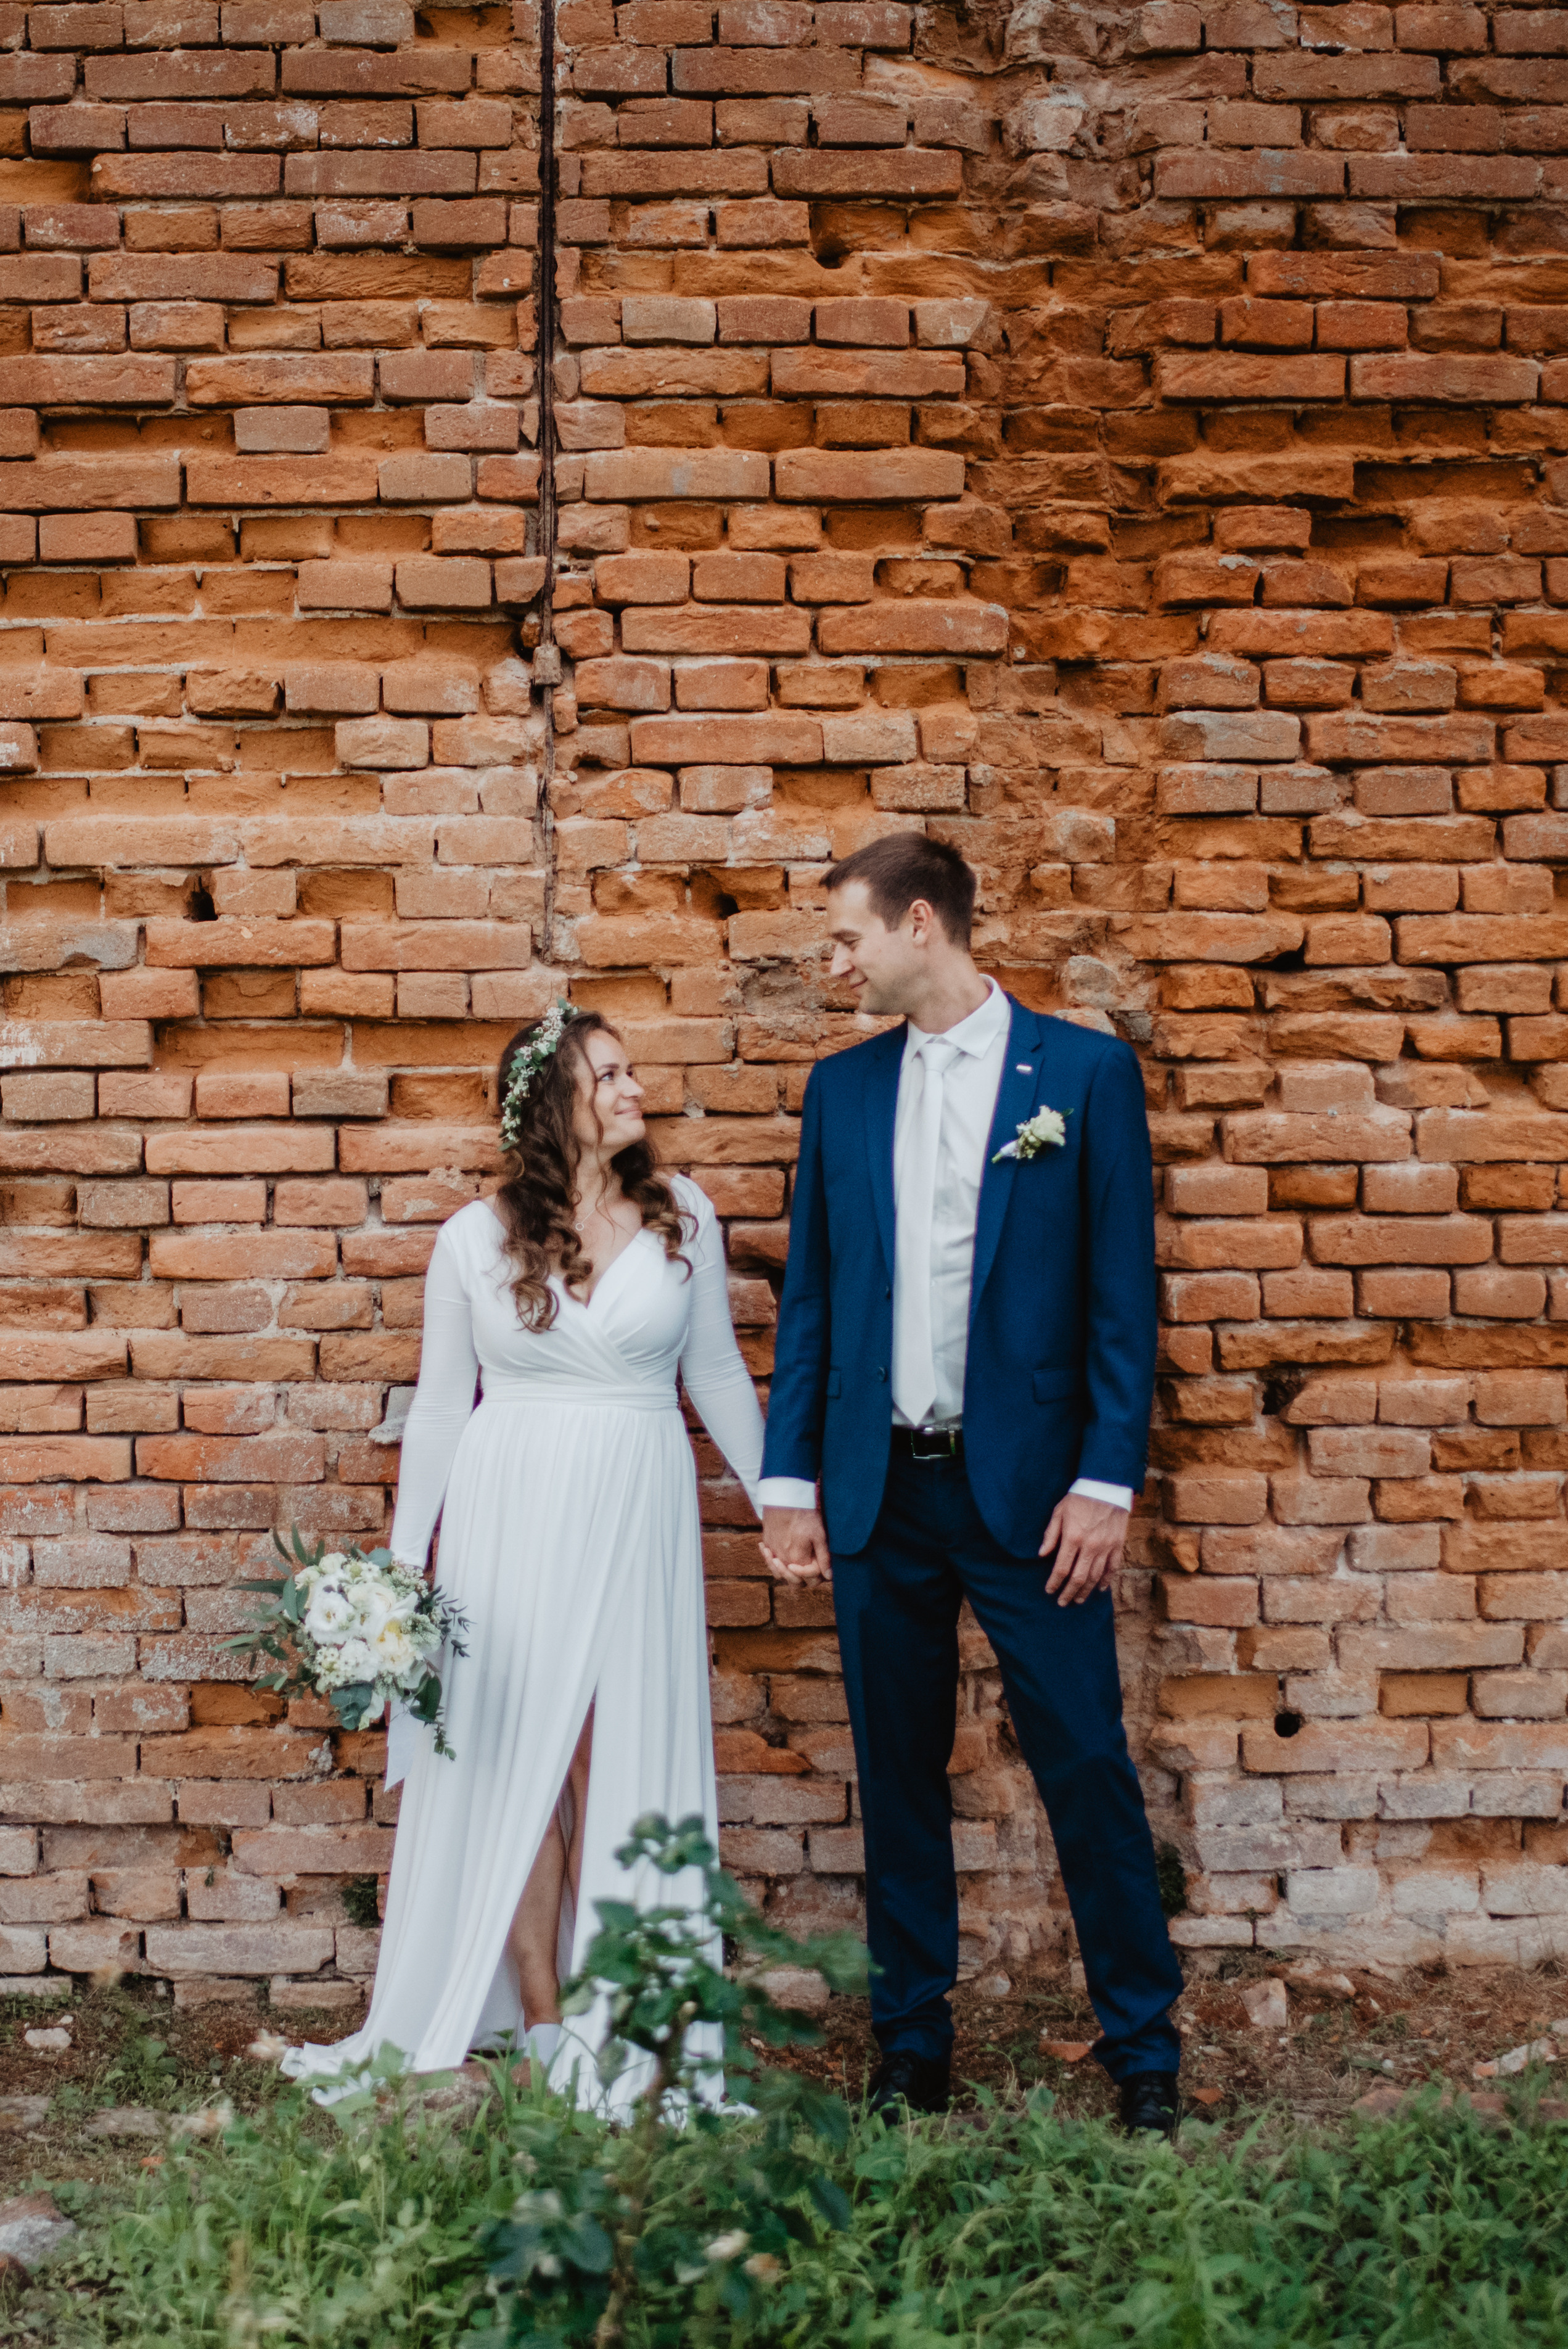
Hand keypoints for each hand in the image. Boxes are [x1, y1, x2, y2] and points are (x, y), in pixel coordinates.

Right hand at [760, 1505, 831, 1586]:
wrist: (784, 1498)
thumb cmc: (804, 1516)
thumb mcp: (819, 1536)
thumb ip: (824, 1558)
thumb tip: (828, 1576)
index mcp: (798, 1560)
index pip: (809, 1580)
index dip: (817, 1574)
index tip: (819, 1563)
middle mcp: (783, 1560)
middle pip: (792, 1582)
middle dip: (801, 1578)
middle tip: (807, 1567)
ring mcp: (772, 1552)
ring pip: (778, 1572)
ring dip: (786, 1571)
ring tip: (792, 1563)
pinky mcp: (766, 1542)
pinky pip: (768, 1558)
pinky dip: (772, 1559)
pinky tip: (778, 1553)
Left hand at [1040, 1491, 1128, 1606]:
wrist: (1107, 1485)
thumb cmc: (1079, 1497)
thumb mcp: (1059, 1512)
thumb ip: (1050, 1535)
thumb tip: (1041, 1555)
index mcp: (1073, 1537)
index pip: (1061, 1568)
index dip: (1054, 1583)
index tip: (1049, 1590)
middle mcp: (1090, 1546)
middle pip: (1078, 1578)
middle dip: (1069, 1593)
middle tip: (1063, 1602)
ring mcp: (1106, 1547)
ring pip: (1096, 1576)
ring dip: (1086, 1591)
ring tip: (1078, 1599)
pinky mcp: (1118, 1545)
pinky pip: (1113, 1568)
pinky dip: (1106, 1580)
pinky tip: (1100, 1588)